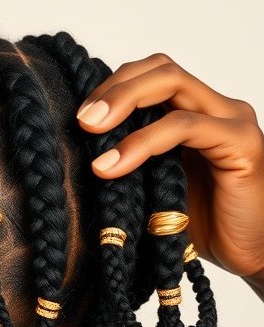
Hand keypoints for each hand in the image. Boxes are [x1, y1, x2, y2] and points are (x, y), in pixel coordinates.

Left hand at [75, 53, 263, 279]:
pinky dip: (144, 141)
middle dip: (115, 87)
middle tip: (82, 119)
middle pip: (161, 68)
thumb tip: (80, 148)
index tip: (79, 115)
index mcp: (197, 111)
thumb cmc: (204, 226)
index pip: (153, 74)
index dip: (114, 85)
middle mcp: (217, 107)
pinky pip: (185, 126)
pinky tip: (114, 165)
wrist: (250, 257)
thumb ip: (132, 158)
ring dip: (124, 104)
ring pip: (172, 84)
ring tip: (90, 134)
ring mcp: (232, 120)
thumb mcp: (154, 185)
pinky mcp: (240, 143)